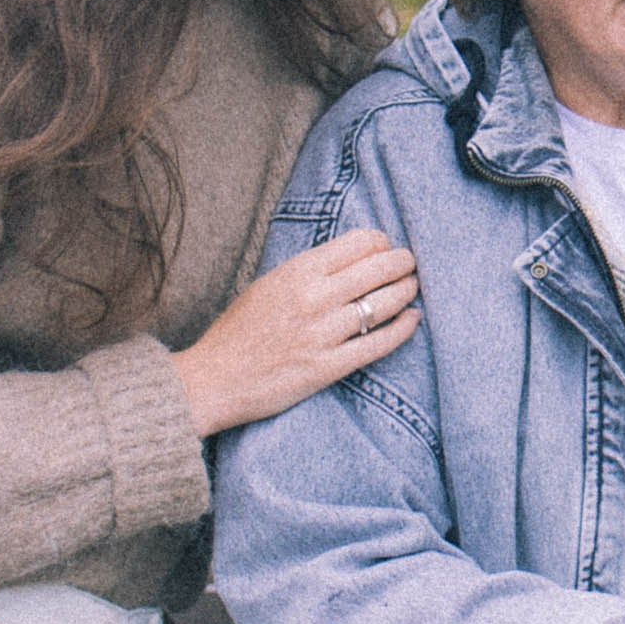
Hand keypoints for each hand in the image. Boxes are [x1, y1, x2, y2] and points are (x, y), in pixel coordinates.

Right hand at [172, 231, 421, 438]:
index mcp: (297, 272)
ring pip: (383, 304)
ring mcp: (322, 334)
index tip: (386, 247)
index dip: (380, 242)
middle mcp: (313, 298)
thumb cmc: (237, 333)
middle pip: (378, 269)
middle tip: (410, 264)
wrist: (212, 380)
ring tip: (412, 287)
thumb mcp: (267, 286)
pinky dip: (402, 329)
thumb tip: (347, 259)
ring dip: (406, 291)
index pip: (358, 243)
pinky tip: (412, 320)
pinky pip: (378, 344)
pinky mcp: (328, 367)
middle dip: (402, 263)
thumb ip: (305, 273)